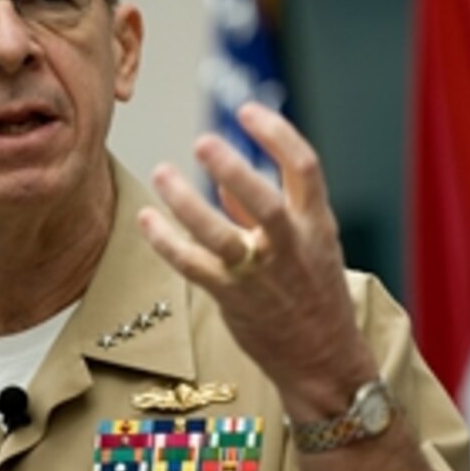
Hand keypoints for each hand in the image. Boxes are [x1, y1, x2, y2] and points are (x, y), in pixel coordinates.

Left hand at [137, 102, 377, 418]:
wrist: (323, 358)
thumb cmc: (315, 293)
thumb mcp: (312, 244)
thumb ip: (271, 210)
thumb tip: (228, 184)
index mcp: (316, 223)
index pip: (304, 167)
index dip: (276, 134)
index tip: (246, 112)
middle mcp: (291, 246)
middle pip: (263, 201)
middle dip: (232, 169)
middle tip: (203, 141)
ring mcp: (261, 275)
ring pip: (221, 236)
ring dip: (187, 203)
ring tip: (162, 172)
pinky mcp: (233, 299)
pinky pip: (194, 265)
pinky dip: (167, 240)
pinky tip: (146, 218)